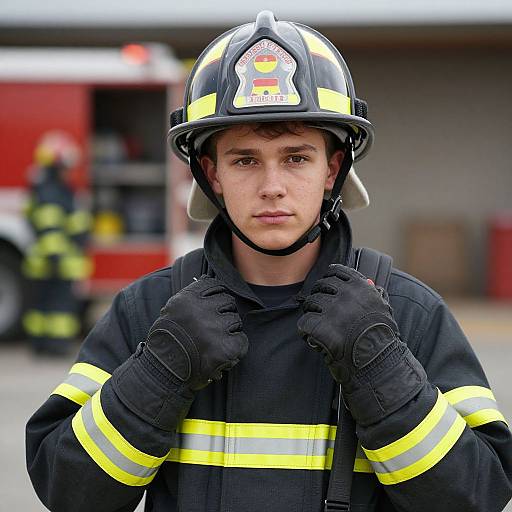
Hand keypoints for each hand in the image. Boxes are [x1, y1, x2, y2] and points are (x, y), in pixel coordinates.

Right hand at [146, 276, 248, 390]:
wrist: (162, 373)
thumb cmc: (168, 341)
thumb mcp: (172, 310)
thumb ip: (191, 295)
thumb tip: (209, 279)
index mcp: (187, 298)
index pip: (216, 285)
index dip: (216, 297)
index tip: (211, 308)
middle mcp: (201, 311)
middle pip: (228, 302)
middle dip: (223, 314)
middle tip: (210, 330)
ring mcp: (214, 330)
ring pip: (236, 320)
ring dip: (228, 331)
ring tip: (212, 343)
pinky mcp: (225, 349)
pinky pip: (242, 340)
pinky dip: (235, 348)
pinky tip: (222, 353)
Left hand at [298, 264, 425, 424]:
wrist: (379, 367)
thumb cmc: (382, 340)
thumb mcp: (383, 311)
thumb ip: (373, 294)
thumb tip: (367, 280)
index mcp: (361, 287)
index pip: (335, 272)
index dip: (328, 282)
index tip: (328, 293)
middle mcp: (346, 294)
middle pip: (320, 286)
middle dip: (318, 298)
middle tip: (322, 314)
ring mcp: (333, 310)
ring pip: (310, 303)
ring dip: (312, 315)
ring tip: (321, 329)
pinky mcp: (321, 327)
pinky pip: (304, 323)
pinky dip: (307, 332)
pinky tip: (316, 340)